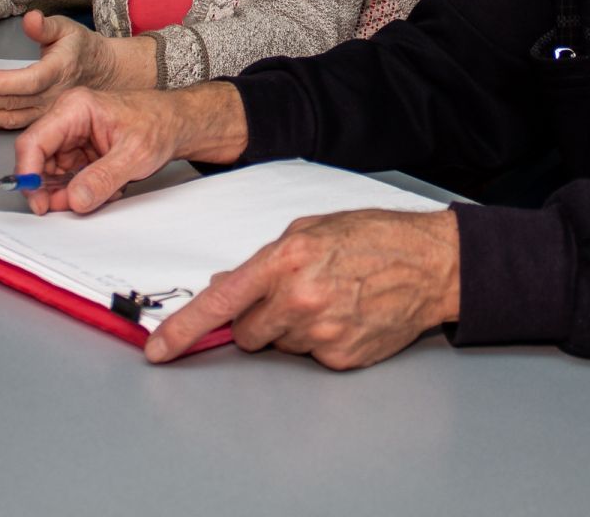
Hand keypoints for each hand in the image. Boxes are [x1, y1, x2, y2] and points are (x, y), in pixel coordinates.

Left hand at [0, 10, 112, 128]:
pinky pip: (14, 124)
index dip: (6, 83)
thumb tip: (31, 19)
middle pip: (15, 103)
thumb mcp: (68, 28)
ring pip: (12, 118)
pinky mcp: (40, 118)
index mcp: (59, 70)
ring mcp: (47, 111)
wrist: (101, 73)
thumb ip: (46, 26)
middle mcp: (53, 95)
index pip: (32, 80)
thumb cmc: (80, 47)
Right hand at [12, 80, 248, 212]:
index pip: (33, 142)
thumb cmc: (160, 124)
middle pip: (39, 161)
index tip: (38, 201)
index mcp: (75, 108)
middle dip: (52, 189)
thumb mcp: (135, 154)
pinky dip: (84, 190)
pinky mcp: (81, 152)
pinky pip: (70, 178)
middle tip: (69, 208)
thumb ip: (103, 178)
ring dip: (73, 192)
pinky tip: (108, 187)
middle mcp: (68, 120)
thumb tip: (74, 199)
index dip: (29, 174)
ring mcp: (73, 137)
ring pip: (53, 174)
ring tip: (105, 191)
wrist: (179, 124)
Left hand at [146, 208, 461, 367]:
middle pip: (247, 331)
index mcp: (286, 260)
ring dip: (293, 328)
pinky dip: (321, 341)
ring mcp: (322, 333)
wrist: (431, 263)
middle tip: (293, 295)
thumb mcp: (310, 231)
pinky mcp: (342, 358)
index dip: (183, 329)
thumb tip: (224, 289)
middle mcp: (300, 299)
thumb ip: (263, 261)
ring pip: (279, 345)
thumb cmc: (375, 239)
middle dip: (259, 318)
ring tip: (330, 300)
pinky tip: (346, 316)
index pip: (220, 302)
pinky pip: (310, 357)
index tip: (158, 350)